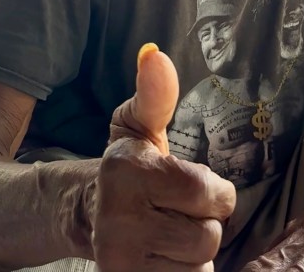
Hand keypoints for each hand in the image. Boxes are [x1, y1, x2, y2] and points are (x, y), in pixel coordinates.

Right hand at [90, 44, 235, 271]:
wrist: (88, 215)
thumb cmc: (129, 167)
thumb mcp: (139, 126)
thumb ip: (155, 95)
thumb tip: (154, 54)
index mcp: (128, 171)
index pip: (210, 194)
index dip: (215, 192)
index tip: (198, 187)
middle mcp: (119, 219)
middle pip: (208, 236)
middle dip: (204, 223)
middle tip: (181, 212)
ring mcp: (120, 260)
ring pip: (199, 266)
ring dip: (194, 252)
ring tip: (171, 234)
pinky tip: (165, 257)